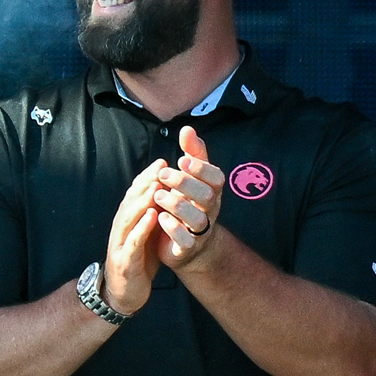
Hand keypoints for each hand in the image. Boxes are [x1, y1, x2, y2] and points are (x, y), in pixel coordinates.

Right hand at [103, 159, 168, 316]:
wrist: (124, 292)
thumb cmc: (138, 261)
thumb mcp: (146, 234)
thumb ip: (152, 214)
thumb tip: (164, 193)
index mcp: (127, 220)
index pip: (135, 194)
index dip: (147, 176)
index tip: (163, 161)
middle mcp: (121, 227)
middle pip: (131, 200)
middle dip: (146, 182)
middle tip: (162, 167)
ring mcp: (120, 243)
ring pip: (129, 217)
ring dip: (142, 200)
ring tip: (156, 186)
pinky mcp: (125, 259)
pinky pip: (133, 240)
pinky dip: (142, 227)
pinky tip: (152, 217)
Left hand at [152, 125, 226, 270]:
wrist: (188, 245)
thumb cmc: (188, 203)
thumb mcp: (191, 177)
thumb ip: (192, 154)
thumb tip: (188, 128)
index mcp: (211, 191)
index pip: (216, 177)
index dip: (201, 168)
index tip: (182, 159)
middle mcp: (210, 210)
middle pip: (207, 195)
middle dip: (185, 183)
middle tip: (163, 174)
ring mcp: (201, 230)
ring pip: (197, 218)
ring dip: (177, 204)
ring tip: (158, 194)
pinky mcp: (188, 247)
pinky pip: (186, 240)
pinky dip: (173, 228)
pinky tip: (160, 217)